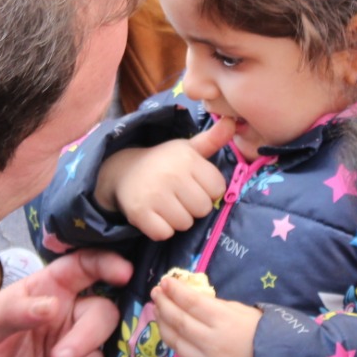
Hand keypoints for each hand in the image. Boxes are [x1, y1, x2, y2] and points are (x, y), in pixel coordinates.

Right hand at [94, 118, 235, 240]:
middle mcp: (172, 174)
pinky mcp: (139, 212)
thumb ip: (213, 139)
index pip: (218, 188)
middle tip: (179, 196)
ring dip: (178, 220)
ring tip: (167, 205)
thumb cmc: (164, 162)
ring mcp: (154, 194)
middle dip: (194, 207)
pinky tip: (155, 215)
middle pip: (203, 209)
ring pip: (185, 224)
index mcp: (187, 158)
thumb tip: (232, 122)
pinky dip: (161, 229)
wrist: (124, 170)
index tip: (194, 184)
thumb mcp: (188, 148)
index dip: (208, 190)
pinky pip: (164, 233)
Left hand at [152, 275, 259, 356]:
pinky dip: (176, 343)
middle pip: (178, 320)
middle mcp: (211, 341)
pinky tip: (173, 333)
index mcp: (224, 320)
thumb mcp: (244, 312)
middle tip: (156, 293)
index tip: (165, 281)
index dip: (175, 291)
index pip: (191, 302)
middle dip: (163, 304)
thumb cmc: (265, 334)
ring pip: (175, 341)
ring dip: (163, 324)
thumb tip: (193, 300)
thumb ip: (217, 306)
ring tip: (158, 311)